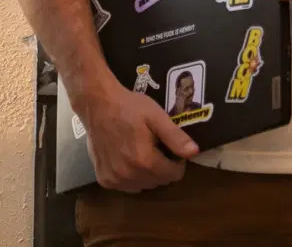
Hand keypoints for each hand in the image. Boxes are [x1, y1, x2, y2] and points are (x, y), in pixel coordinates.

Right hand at [77, 80, 198, 192]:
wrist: (97, 105)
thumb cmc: (129, 108)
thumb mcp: (156, 117)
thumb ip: (175, 137)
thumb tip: (194, 152)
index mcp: (144, 160)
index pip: (173, 175)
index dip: (178, 163)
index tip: (172, 149)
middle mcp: (128, 175)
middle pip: (159, 182)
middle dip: (163, 168)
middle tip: (158, 148)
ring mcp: (114, 179)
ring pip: (143, 186)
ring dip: (148, 175)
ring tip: (143, 153)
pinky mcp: (103, 179)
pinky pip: (126, 187)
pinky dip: (131, 178)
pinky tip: (129, 160)